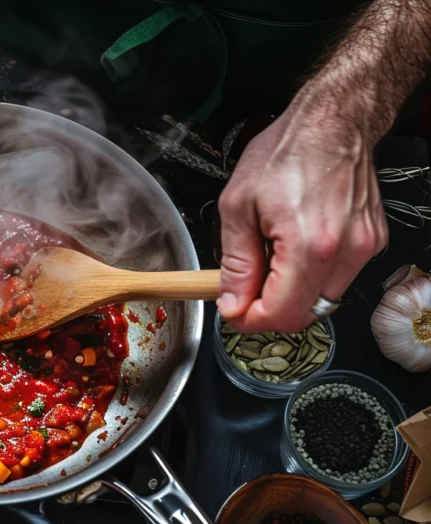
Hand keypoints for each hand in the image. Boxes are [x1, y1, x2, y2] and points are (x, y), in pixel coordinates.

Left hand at [216, 99, 388, 332]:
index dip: (250, 320)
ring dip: (291, 293)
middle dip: (269, 309)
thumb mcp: (238, 206)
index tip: (233, 309)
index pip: (281, 314)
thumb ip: (236, 263)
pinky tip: (294, 248)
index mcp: (309, 245)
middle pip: (304, 314)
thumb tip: (232, 303)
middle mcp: (345, 252)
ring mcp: (364, 248)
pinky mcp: (372, 242)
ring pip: (321, 300)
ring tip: (271, 258)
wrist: (333, 121)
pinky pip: (337, 278)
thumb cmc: (286, 152)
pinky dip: (311, 276)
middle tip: (246, 286)